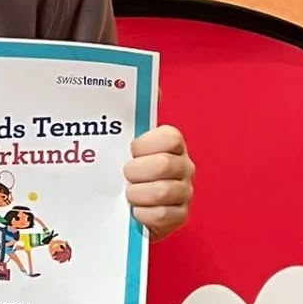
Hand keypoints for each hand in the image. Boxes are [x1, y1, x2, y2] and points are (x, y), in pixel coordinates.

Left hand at [124, 125, 193, 240]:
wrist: (119, 209)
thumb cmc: (121, 170)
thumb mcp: (122, 141)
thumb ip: (134, 114)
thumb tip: (153, 87)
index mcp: (171, 144)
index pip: (170, 136)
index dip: (146, 144)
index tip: (130, 150)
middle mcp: (182, 166)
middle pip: (165, 165)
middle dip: (136, 172)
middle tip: (124, 175)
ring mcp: (183, 192)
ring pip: (163, 191)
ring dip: (138, 194)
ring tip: (127, 195)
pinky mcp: (179, 217)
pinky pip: (164, 216)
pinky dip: (144, 215)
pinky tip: (135, 212)